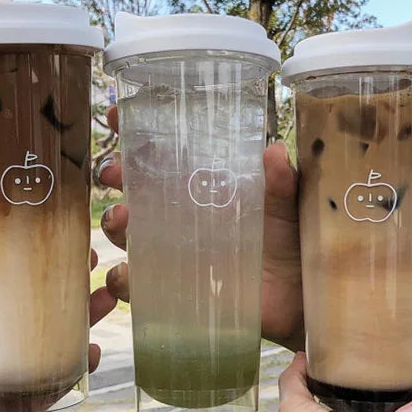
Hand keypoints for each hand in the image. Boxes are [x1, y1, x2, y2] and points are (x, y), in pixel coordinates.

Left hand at [0, 237, 115, 411]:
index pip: (13, 276)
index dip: (37, 254)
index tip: (59, 233)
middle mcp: (6, 336)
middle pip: (47, 301)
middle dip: (74, 281)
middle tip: (95, 260)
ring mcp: (24, 364)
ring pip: (64, 333)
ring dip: (89, 316)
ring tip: (108, 298)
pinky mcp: (36, 394)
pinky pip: (67, 374)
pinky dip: (85, 362)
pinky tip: (95, 352)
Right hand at [97, 105, 303, 350]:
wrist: (297, 296)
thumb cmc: (289, 242)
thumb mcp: (286, 206)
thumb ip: (281, 182)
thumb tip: (274, 150)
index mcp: (202, 184)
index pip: (162, 152)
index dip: (134, 132)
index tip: (115, 114)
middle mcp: (180, 214)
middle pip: (133, 188)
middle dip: (115, 174)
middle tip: (116, 172)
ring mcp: (172, 251)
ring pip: (125, 233)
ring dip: (114, 222)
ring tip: (125, 216)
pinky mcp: (171, 288)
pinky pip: (135, 284)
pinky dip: (123, 278)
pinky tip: (129, 272)